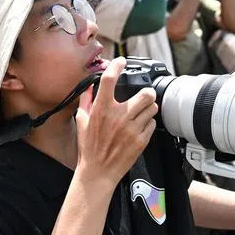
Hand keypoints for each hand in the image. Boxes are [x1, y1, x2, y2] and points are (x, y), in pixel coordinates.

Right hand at [75, 58, 158, 187]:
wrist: (97, 172)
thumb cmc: (89, 148)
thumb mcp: (82, 121)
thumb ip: (86, 101)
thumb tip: (90, 86)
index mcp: (101, 110)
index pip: (110, 79)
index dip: (117, 66)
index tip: (121, 62)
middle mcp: (118, 117)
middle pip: (145, 94)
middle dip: (147, 92)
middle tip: (145, 95)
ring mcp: (131, 129)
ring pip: (152, 108)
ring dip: (149, 107)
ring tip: (143, 111)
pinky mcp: (140, 141)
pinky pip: (152, 124)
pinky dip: (148, 123)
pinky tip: (140, 126)